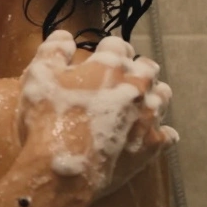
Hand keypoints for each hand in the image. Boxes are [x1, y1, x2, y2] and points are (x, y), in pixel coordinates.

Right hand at [16, 31, 175, 196]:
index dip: (107, 50)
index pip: (117, 45)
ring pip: (163, 96)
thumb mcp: (38, 76)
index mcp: (111, 65)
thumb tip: (65, 36)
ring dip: (151, 95)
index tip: (100, 56)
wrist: (62, 170)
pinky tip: (146, 134)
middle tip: (121, 78)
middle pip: (148, 68)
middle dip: (136, 69)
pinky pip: (168, 134)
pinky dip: (159, 131)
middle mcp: (137, 86)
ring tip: (137, 103)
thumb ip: (53, 51)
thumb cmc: (48, 119)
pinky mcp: (154, 145)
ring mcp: (149, 116)